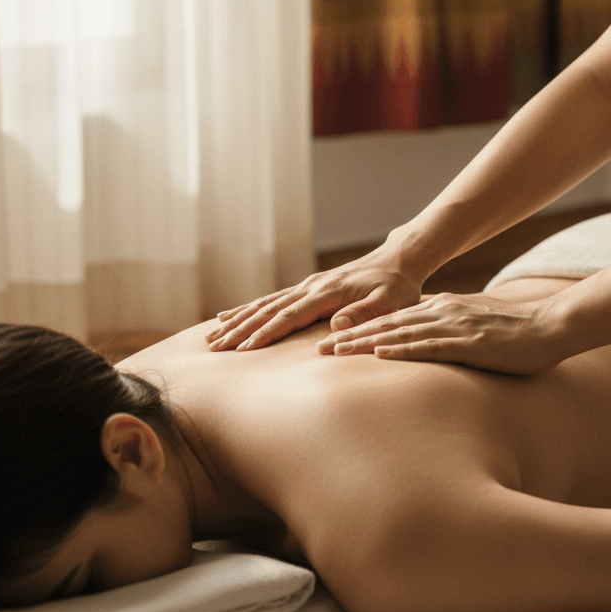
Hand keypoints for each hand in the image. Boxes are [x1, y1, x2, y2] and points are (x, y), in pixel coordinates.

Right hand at [205, 250, 422, 350]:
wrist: (398, 261)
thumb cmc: (398, 286)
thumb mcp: (391, 303)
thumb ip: (365, 314)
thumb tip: (337, 326)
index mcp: (328, 293)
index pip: (290, 316)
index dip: (266, 334)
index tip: (243, 350)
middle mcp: (312, 287)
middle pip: (269, 310)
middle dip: (240, 329)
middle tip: (214, 348)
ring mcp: (308, 286)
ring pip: (265, 304)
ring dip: (238, 320)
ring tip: (212, 336)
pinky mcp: (308, 287)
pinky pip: (272, 299)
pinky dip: (248, 309)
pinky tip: (230, 316)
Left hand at [317, 291, 568, 374]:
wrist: (552, 327)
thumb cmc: (517, 331)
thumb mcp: (477, 323)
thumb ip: (451, 325)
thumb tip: (427, 332)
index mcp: (445, 308)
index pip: (394, 318)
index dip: (361, 327)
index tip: (333, 338)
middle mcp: (444, 312)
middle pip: (388, 324)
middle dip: (350, 335)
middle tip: (318, 347)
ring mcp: (456, 326)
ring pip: (400, 333)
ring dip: (365, 342)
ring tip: (335, 351)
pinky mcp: (470, 344)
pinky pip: (429, 346)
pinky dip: (401, 349)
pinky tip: (380, 353)